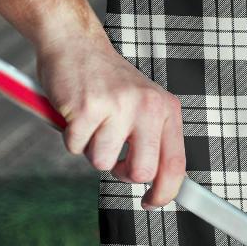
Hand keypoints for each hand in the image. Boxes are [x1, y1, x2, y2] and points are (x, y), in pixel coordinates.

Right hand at [36, 33, 185, 208]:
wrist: (76, 43)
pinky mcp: (87, 107)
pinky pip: (75, 147)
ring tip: (92, 121)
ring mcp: (118, 106)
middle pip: (142, 172)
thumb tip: (160, 184)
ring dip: (91, 148)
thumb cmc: (107, 81)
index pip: (175, 163)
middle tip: (112, 154)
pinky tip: (76, 112)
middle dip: (122, 172)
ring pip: (102, 162)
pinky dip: (70, 136)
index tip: (152, 203)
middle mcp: (148, 106)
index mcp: (166, 108)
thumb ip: (153, 139)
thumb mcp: (143, 104)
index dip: (166, 192)